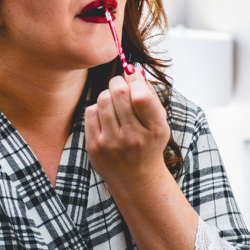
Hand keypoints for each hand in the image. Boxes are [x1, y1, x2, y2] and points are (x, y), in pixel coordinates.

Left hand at [85, 67, 170, 184]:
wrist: (136, 179)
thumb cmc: (148, 144)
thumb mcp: (158, 123)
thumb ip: (150, 95)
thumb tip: (134, 70)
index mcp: (155, 130)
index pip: (141, 96)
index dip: (134, 79)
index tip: (132, 75)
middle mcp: (134, 138)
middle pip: (119, 93)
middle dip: (118, 82)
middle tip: (119, 83)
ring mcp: (112, 144)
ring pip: (103, 99)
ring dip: (107, 94)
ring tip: (113, 101)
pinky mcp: (95, 147)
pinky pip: (91, 112)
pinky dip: (98, 109)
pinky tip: (105, 117)